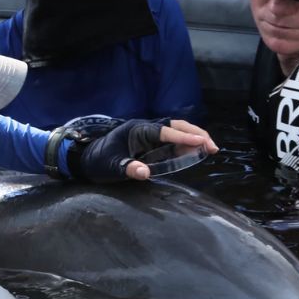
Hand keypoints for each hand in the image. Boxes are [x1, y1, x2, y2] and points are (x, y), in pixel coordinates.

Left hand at [77, 119, 217, 182]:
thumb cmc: (98, 161)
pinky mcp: (149, 144)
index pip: (165, 132)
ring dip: (193, 138)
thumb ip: (127, 168)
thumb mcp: (110, 167)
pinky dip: (185, 145)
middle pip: (176, 126)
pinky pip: (171, 141)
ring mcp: (148, 136)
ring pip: (176, 131)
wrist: (86, 159)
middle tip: (213, 147)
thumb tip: (144, 173)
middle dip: (195, 134)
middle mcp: (145, 129)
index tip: (202, 143)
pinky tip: (195, 153)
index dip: (184, 137)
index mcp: (137, 130)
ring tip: (211, 149)